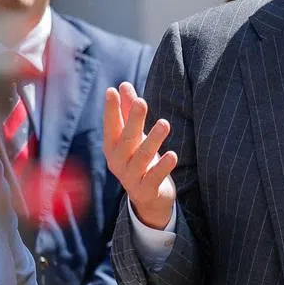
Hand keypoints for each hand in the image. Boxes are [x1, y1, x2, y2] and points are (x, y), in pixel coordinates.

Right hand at [104, 82, 177, 230]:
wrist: (148, 199)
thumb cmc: (139, 160)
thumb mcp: (133, 137)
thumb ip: (128, 113)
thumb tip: (123, 85)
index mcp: (112, 147)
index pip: (111, 126)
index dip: (111, 110)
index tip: (112, 90)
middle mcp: (118, 162)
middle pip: (127, 139)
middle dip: (134, 120)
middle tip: (142, 101)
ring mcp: (131, 178)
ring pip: (142, 157)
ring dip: (153, 140)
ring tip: (164, 123)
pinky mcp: (146, 190)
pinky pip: (155, 177)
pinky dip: (163, 167)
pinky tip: (172, 155)